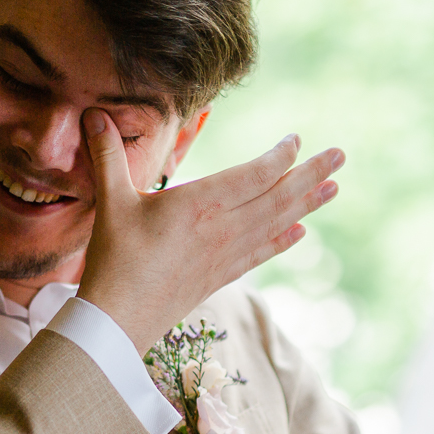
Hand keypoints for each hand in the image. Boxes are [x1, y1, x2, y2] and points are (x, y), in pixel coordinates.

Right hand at [75, 109, 342, 354]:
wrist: (119, 320)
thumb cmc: (114, 259)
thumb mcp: (110, 202)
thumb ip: (107, 155)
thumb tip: (93, 112)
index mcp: (200, 204)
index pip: (254, 175)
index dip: (280, 157)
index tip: (297, 140)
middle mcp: (222, 228)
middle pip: (277, 197)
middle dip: (311, 175)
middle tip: (340, 156)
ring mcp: (225, 254)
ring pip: (275, 224)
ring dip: (307, 204)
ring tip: (333, 188)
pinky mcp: (220, 276)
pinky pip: (261, 253)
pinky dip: (282, 240)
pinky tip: (299, 232)